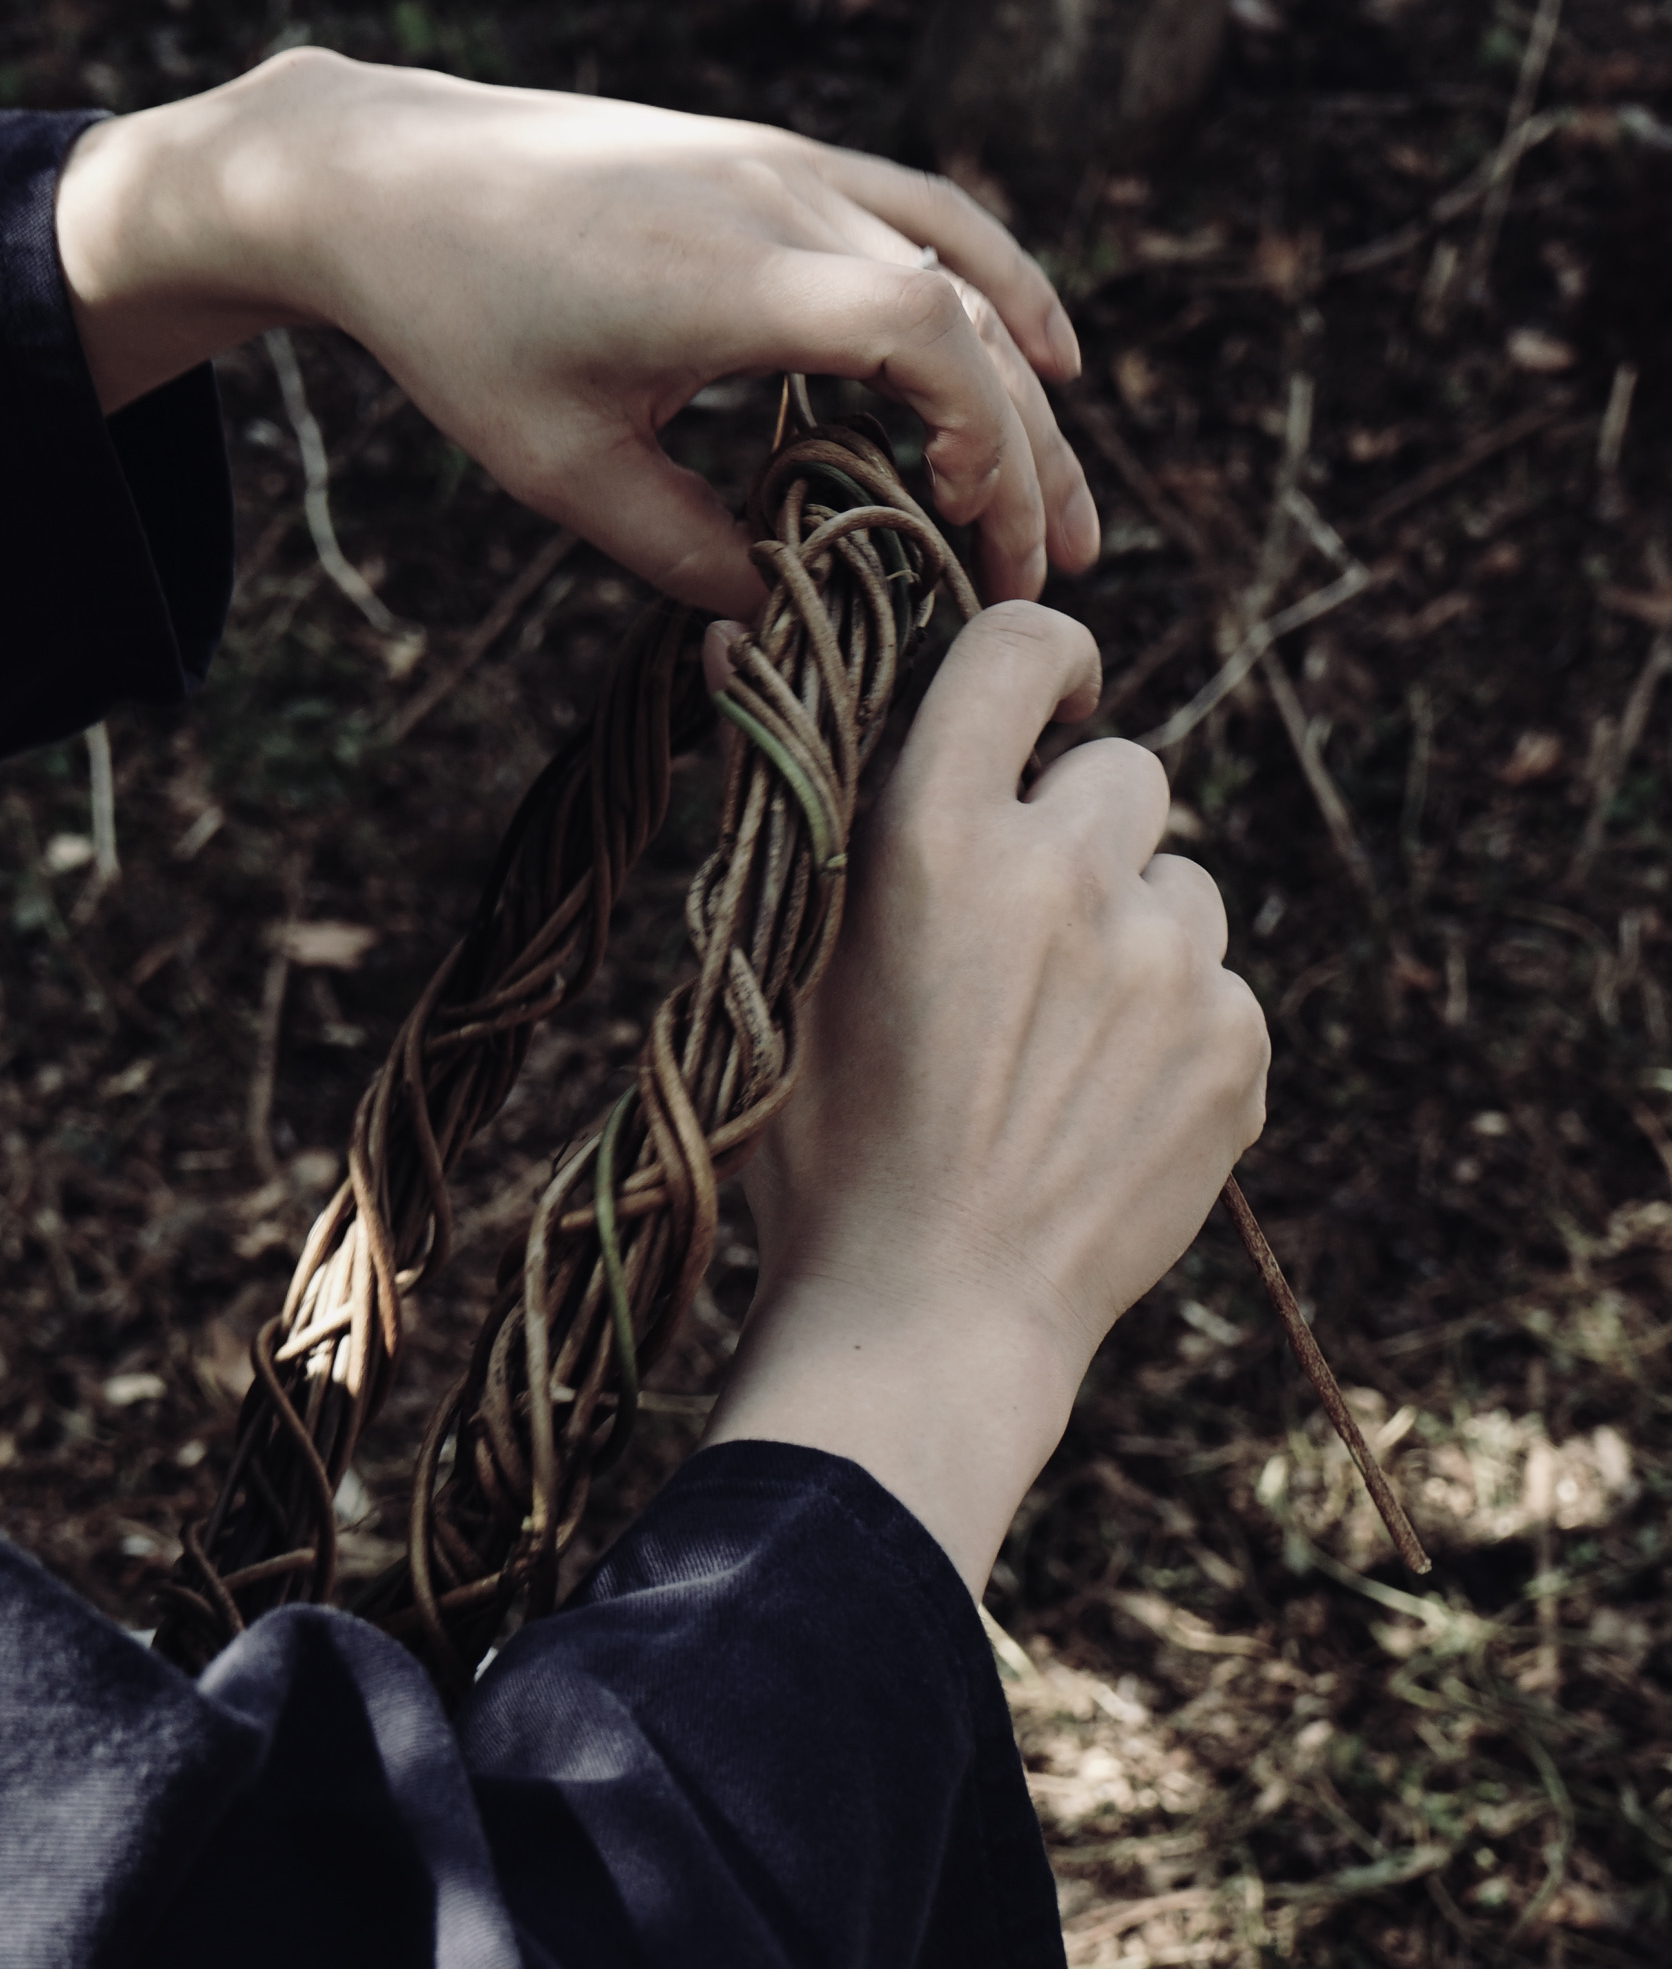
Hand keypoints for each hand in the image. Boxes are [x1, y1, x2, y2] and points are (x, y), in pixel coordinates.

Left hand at [53, 49, 1097, 612]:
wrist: (387, 181)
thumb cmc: (460, 329)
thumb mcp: (563, 471)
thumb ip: (681, 549)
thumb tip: (778, 618)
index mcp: (734, 275)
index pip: (927, 338)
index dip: (984, 448)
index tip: (979, 548)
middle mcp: (784, 198)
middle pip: (968, 317)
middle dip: (1023, 455)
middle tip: (1046, 573)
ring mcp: (788, 166)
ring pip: (961, 264)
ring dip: (1026, 378)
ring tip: (1056, 493)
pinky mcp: (773, 160)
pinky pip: (921, 213)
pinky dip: (989, 285)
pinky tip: (1033, 351)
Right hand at [701, 606, 1269, 1592]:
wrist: (926, 1326)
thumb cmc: (818, 1155)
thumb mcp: (771, 975)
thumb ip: (781, 804)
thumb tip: (730, 642)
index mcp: (935, 842)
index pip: (1019, 647)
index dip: (1037, 658)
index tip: (1039, 703)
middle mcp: (1067, 878)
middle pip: (1121, 773)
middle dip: (1076, 832)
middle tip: (1015, 936)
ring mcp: (1171, 966)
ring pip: (1180, 885)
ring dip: (1130, 932)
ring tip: (1052, 1044)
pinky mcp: (1237, 1048)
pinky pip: (1221, 987)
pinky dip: (1173, 1029)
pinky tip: (1094, 1108)